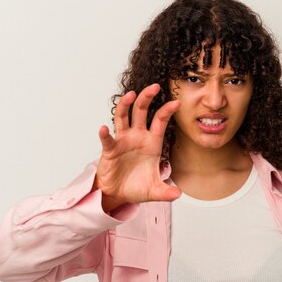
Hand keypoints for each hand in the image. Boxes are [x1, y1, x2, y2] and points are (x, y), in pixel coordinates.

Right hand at [92, 84, 180, 210]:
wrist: (118, 194)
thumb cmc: (137, 187)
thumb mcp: (155, 191)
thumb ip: (166, 192)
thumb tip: (178, 195)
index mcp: (152, 143)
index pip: (160, 121)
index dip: (167, 111)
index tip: (177, 102)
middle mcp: (138, 137)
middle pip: (142, 111)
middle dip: (147, 98)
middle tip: (155, 86)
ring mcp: (123, 141)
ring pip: (124, 117)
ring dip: (126, 105)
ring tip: (130, 94)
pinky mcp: (110, 150)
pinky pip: (108, 139)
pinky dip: (105, 134)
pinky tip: (104, 129)